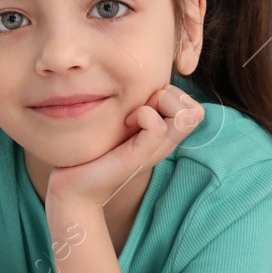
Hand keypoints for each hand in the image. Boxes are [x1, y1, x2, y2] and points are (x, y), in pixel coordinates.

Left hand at [45, 85, 205, 209]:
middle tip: (139, 107)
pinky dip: (143, 114)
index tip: (144, 102)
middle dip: (168, 97)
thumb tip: (147, 84)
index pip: (194, 108)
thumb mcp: (124, 125)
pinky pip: (157, 125)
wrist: (75, 188)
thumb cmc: (96, 152)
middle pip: (196, 111)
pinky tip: (125, 122)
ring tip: (132, 116)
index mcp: (165, 137)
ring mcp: (155, 152)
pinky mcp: (139, 157)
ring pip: (186, 115)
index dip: (173, 96)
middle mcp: (165, 145)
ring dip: (159, 103)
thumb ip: (139, 107)